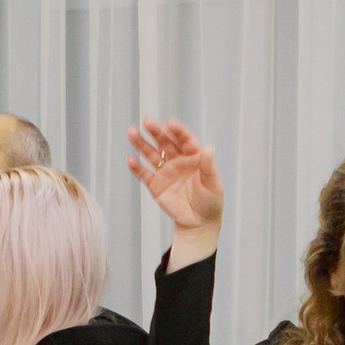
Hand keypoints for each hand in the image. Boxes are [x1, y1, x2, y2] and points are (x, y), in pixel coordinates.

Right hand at [127, 118, 224, 259]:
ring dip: (141, 143)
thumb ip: (208, 167)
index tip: (169, 124)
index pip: (184, 139)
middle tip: (147, 121)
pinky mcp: (155, 185)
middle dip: (156, 132)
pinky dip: (136, 167)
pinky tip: (130, 159)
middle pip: (165, 142)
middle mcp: (178, 160)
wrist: (199, 223)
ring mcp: (165, 172)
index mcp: (193, 157)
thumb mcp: (213, 184)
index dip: (178, 131)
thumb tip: (209, 148)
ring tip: (131, 132)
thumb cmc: (211, 202)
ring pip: (151, 154)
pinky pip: (144, 174)